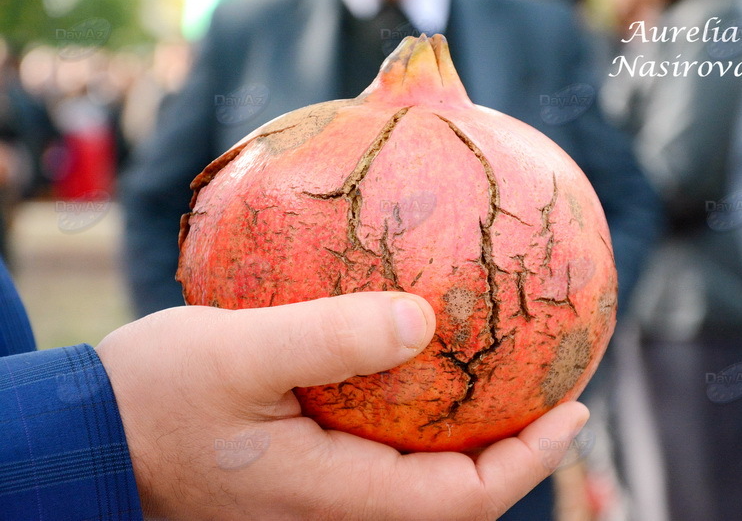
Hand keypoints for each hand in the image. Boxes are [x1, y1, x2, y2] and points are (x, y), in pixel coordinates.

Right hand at [96, 292, 588, 519]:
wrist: (87, 436)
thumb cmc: (152, 396)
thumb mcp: (240, 351)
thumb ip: (334, 337)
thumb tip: (425, 319)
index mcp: (330, 496)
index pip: (462, 500)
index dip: (529, 460)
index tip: (575, 412)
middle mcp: (331, 512)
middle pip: (451, 502)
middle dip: (512, 455)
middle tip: (549, 397)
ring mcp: (313, 501)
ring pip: (416, 488)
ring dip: (466, 443)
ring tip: (500, 389)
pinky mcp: (295, 480)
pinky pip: (377, 464)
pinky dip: (415, 431)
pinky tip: (415, 382)